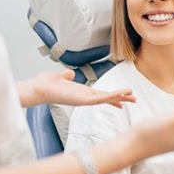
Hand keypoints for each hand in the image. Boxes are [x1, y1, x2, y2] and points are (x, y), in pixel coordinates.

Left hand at [21, 69, 135, 107]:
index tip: (123, 98)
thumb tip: (70, 73)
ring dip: (120, 97)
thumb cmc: (45, 84)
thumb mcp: (60, 76)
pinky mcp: (82, 100)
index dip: (113, 96)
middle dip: (121, 98)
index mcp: (81, 92)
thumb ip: (67, 75)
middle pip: (107, 98)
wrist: (38, 88)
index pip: (101, 94)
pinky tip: (120, 95)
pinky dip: (111, 97)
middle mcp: (84, 97)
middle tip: (135, 100)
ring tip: (133, 96)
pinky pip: (100, 99)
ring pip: (106, 99)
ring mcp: (84, 100)